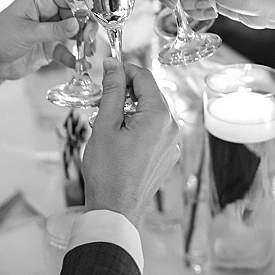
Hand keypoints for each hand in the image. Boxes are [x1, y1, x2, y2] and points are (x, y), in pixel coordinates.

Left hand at [0, 0, 96, 82]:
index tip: (92, 21)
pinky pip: (67, 51)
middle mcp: (48, 12)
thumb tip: (78, 24)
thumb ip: (54, 30)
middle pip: (76, 17)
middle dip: (86, 29)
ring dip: (84, 44)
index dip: (83, 9)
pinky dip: (75, 58)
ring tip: (89, 54)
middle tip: (90, 41)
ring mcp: (50, 30)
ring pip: (75, 34)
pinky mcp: (49, 47)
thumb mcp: (27, 33)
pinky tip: (81, 66)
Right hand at [82, 59, 179, 227]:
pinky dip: (138, 127)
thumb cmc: (107, 171)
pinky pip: (154, 132)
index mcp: (158, 116)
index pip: (145, 78)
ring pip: (152, 113)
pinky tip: (119, 139)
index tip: (107, 72)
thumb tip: (113, 65)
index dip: (124, 70)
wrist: (115, 210)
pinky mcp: (167, 157)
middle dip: (126, 92)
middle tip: (102, 100)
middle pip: (150, 95)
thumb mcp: (105, 124)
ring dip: (131, 110)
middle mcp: (171, 128)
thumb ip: (112, 90)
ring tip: (107, 122)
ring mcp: (171, 144)